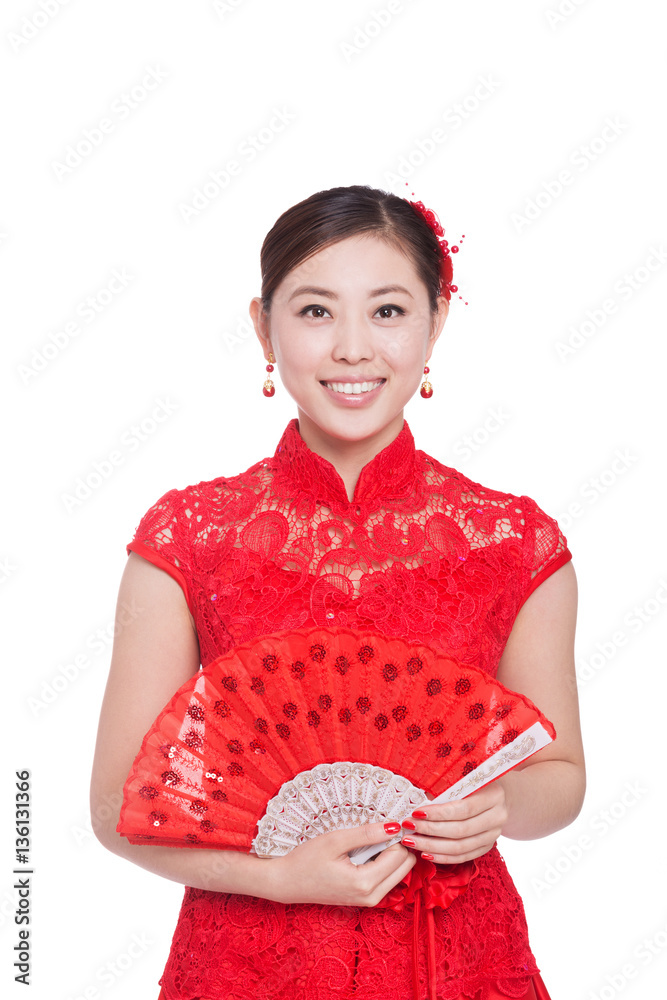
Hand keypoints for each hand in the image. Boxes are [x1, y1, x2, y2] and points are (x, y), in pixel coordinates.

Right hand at [264, 821, 416, 906]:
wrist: (288, 882)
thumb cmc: (307, 860)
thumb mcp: (335, 840)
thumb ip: (366, 834)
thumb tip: (394, 826)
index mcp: (365, 883)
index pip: (400, 855)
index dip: (396, 835)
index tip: (387, 820)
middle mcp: (372, 897)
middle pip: (405, 866)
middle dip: (399, 845)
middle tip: (381, 828)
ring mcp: (370, 901)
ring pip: (400, 873)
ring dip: (393, 854)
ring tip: (373, 838)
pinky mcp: (366, 899)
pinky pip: (388, 878)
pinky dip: (386, 863)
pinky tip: (369, 851)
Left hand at [400, 782, 508, 863]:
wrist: (502, 795)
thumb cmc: (476, 781)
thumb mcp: (466, 777)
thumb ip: (446, 786)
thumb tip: (416, 796)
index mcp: (494, 795)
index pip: (463, 808)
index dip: (438, 813)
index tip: (416, 812)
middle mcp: (498, 816)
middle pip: (461, 830)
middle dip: (431, 831)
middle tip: (408, 828)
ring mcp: (494, 835)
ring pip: (461, 847)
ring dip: (433, 847)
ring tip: (412, 842)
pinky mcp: (488, 846)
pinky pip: (464, 857)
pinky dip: (444, 857)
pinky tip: (426, 853)